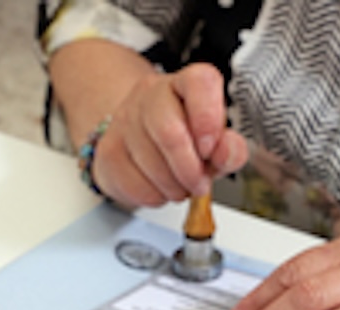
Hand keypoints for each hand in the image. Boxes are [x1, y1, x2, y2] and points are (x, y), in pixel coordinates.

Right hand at [92, 63, 247, 207]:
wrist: (142, 145)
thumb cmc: (186, 141)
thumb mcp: (218, 144)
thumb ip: (230, 148)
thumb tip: (226, 152)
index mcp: (186, 84)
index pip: (199, 83)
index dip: (208, 118)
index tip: (210, 148)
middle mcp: (152, 94)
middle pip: (169, 132)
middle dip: (190, 170)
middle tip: (199, 184)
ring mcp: (124, 120)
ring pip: (152, 164)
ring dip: (174, 188)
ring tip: (180, 185)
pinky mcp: (109, 150)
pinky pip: (136, 184)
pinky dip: (155, 196)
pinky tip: (159, 187)